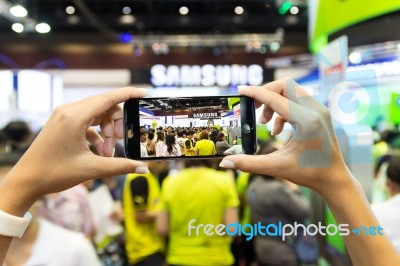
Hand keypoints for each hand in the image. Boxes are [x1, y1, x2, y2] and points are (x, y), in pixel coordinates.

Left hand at [0, 87, 148, 214]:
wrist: (26, 180)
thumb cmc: (54, 173)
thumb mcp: (91, 169)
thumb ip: (120, 166)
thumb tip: (143, 168)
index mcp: (75, 117)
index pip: (108, 98)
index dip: (128, 94)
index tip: (144, 93)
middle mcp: (68, 111)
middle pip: (104, 106)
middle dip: (116, 124)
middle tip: (119, 143)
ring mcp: (63, 115)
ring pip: (96, 114)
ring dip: (106, 131)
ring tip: (107, 153)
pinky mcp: (62, 122)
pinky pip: (87, 121)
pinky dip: (96, 134)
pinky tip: (98, 151)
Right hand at [219, 78, 350, 193]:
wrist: (334, 179)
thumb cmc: (309, 174)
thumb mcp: (276, 167)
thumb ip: (248, 163)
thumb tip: (225, 162)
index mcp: (307, 121)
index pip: (276, 98)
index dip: (256, 93)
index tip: (241, 91)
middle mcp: (316, 111)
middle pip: (286, 85)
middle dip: (265, 94)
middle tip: (253, 109)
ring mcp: (320, 110)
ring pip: (292, 90)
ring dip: (274, 101)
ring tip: (264, 122)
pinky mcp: (320, 113)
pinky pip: (297, 100)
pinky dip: (282, 108)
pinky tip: (277, 129)